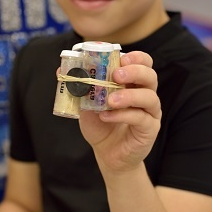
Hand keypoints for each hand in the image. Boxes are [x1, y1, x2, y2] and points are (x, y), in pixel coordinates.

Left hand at [79, 51, 160, 174]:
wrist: (106, 153)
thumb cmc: (100, 125)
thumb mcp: (86, 104)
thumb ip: (80, 87)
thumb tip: (60, 70)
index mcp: (133, 83)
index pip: (144, 63)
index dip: (136, 58)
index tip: (121, 58)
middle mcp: (146, 94)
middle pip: (150, 75)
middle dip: (134, 71)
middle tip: (115, 75)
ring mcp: (150, 112)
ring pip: (149, 97)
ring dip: (129, 95)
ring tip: (110, 100)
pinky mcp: (149, 129)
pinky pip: (140, 118)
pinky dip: (122, 115)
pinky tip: (106, 116)